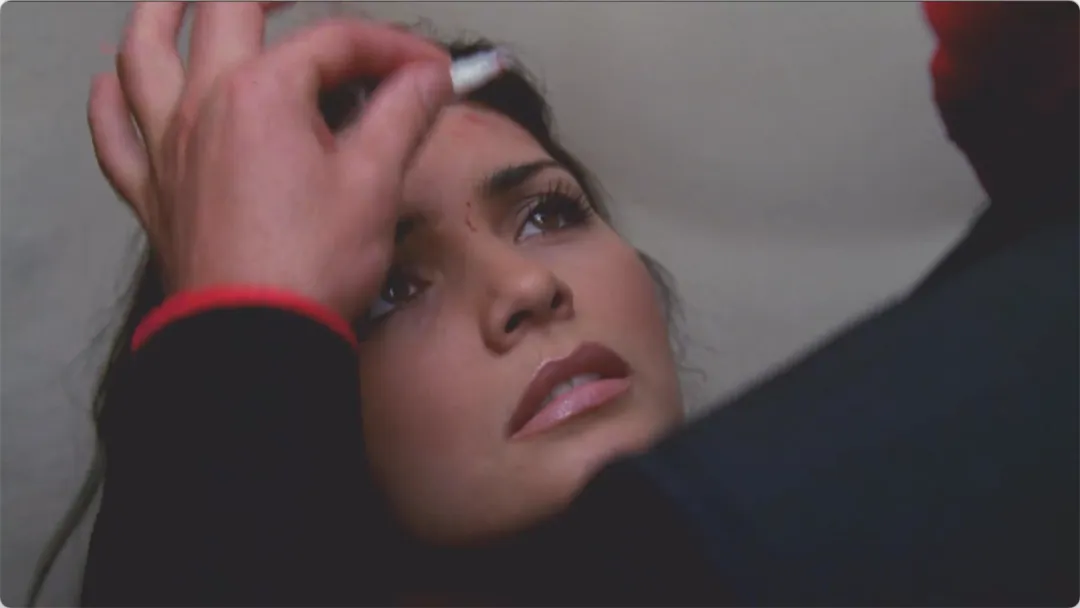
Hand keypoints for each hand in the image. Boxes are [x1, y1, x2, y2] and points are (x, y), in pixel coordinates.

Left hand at [88, 2, 452, 318]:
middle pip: (224, 10)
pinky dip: (113, 99)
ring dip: (163, 13)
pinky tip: (118, 84)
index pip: (335, 42)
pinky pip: (112, 132)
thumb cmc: (314, 264)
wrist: (257, 339)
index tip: (431, 75)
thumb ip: (402, 115)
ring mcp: (166, 145)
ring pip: (141, 53)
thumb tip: (429, 78)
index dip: (391, 50)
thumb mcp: (374, 183)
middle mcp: (203, 103)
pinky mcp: (151, 190)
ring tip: (187, 2)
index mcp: (262, 92)